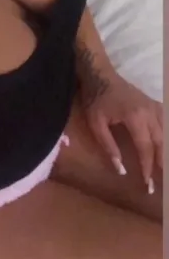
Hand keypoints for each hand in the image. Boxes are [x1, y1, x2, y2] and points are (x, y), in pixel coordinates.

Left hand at [82, 72, 162, 190]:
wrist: (100, 75)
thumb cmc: (96, 99)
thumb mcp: (96, 124)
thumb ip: (109, 147)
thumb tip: (121, 170)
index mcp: (135, 118)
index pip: (145, 148)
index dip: (147, 167)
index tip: (148, 183)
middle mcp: (149, 112)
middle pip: (160, 142)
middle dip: (161, 164)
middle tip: (160, 182)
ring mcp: (153, 106)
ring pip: (166, 132)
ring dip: (166, 151)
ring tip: (165, 168)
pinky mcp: (153, 103)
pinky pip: (165, 120)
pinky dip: (167, 134)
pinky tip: (165, 144)